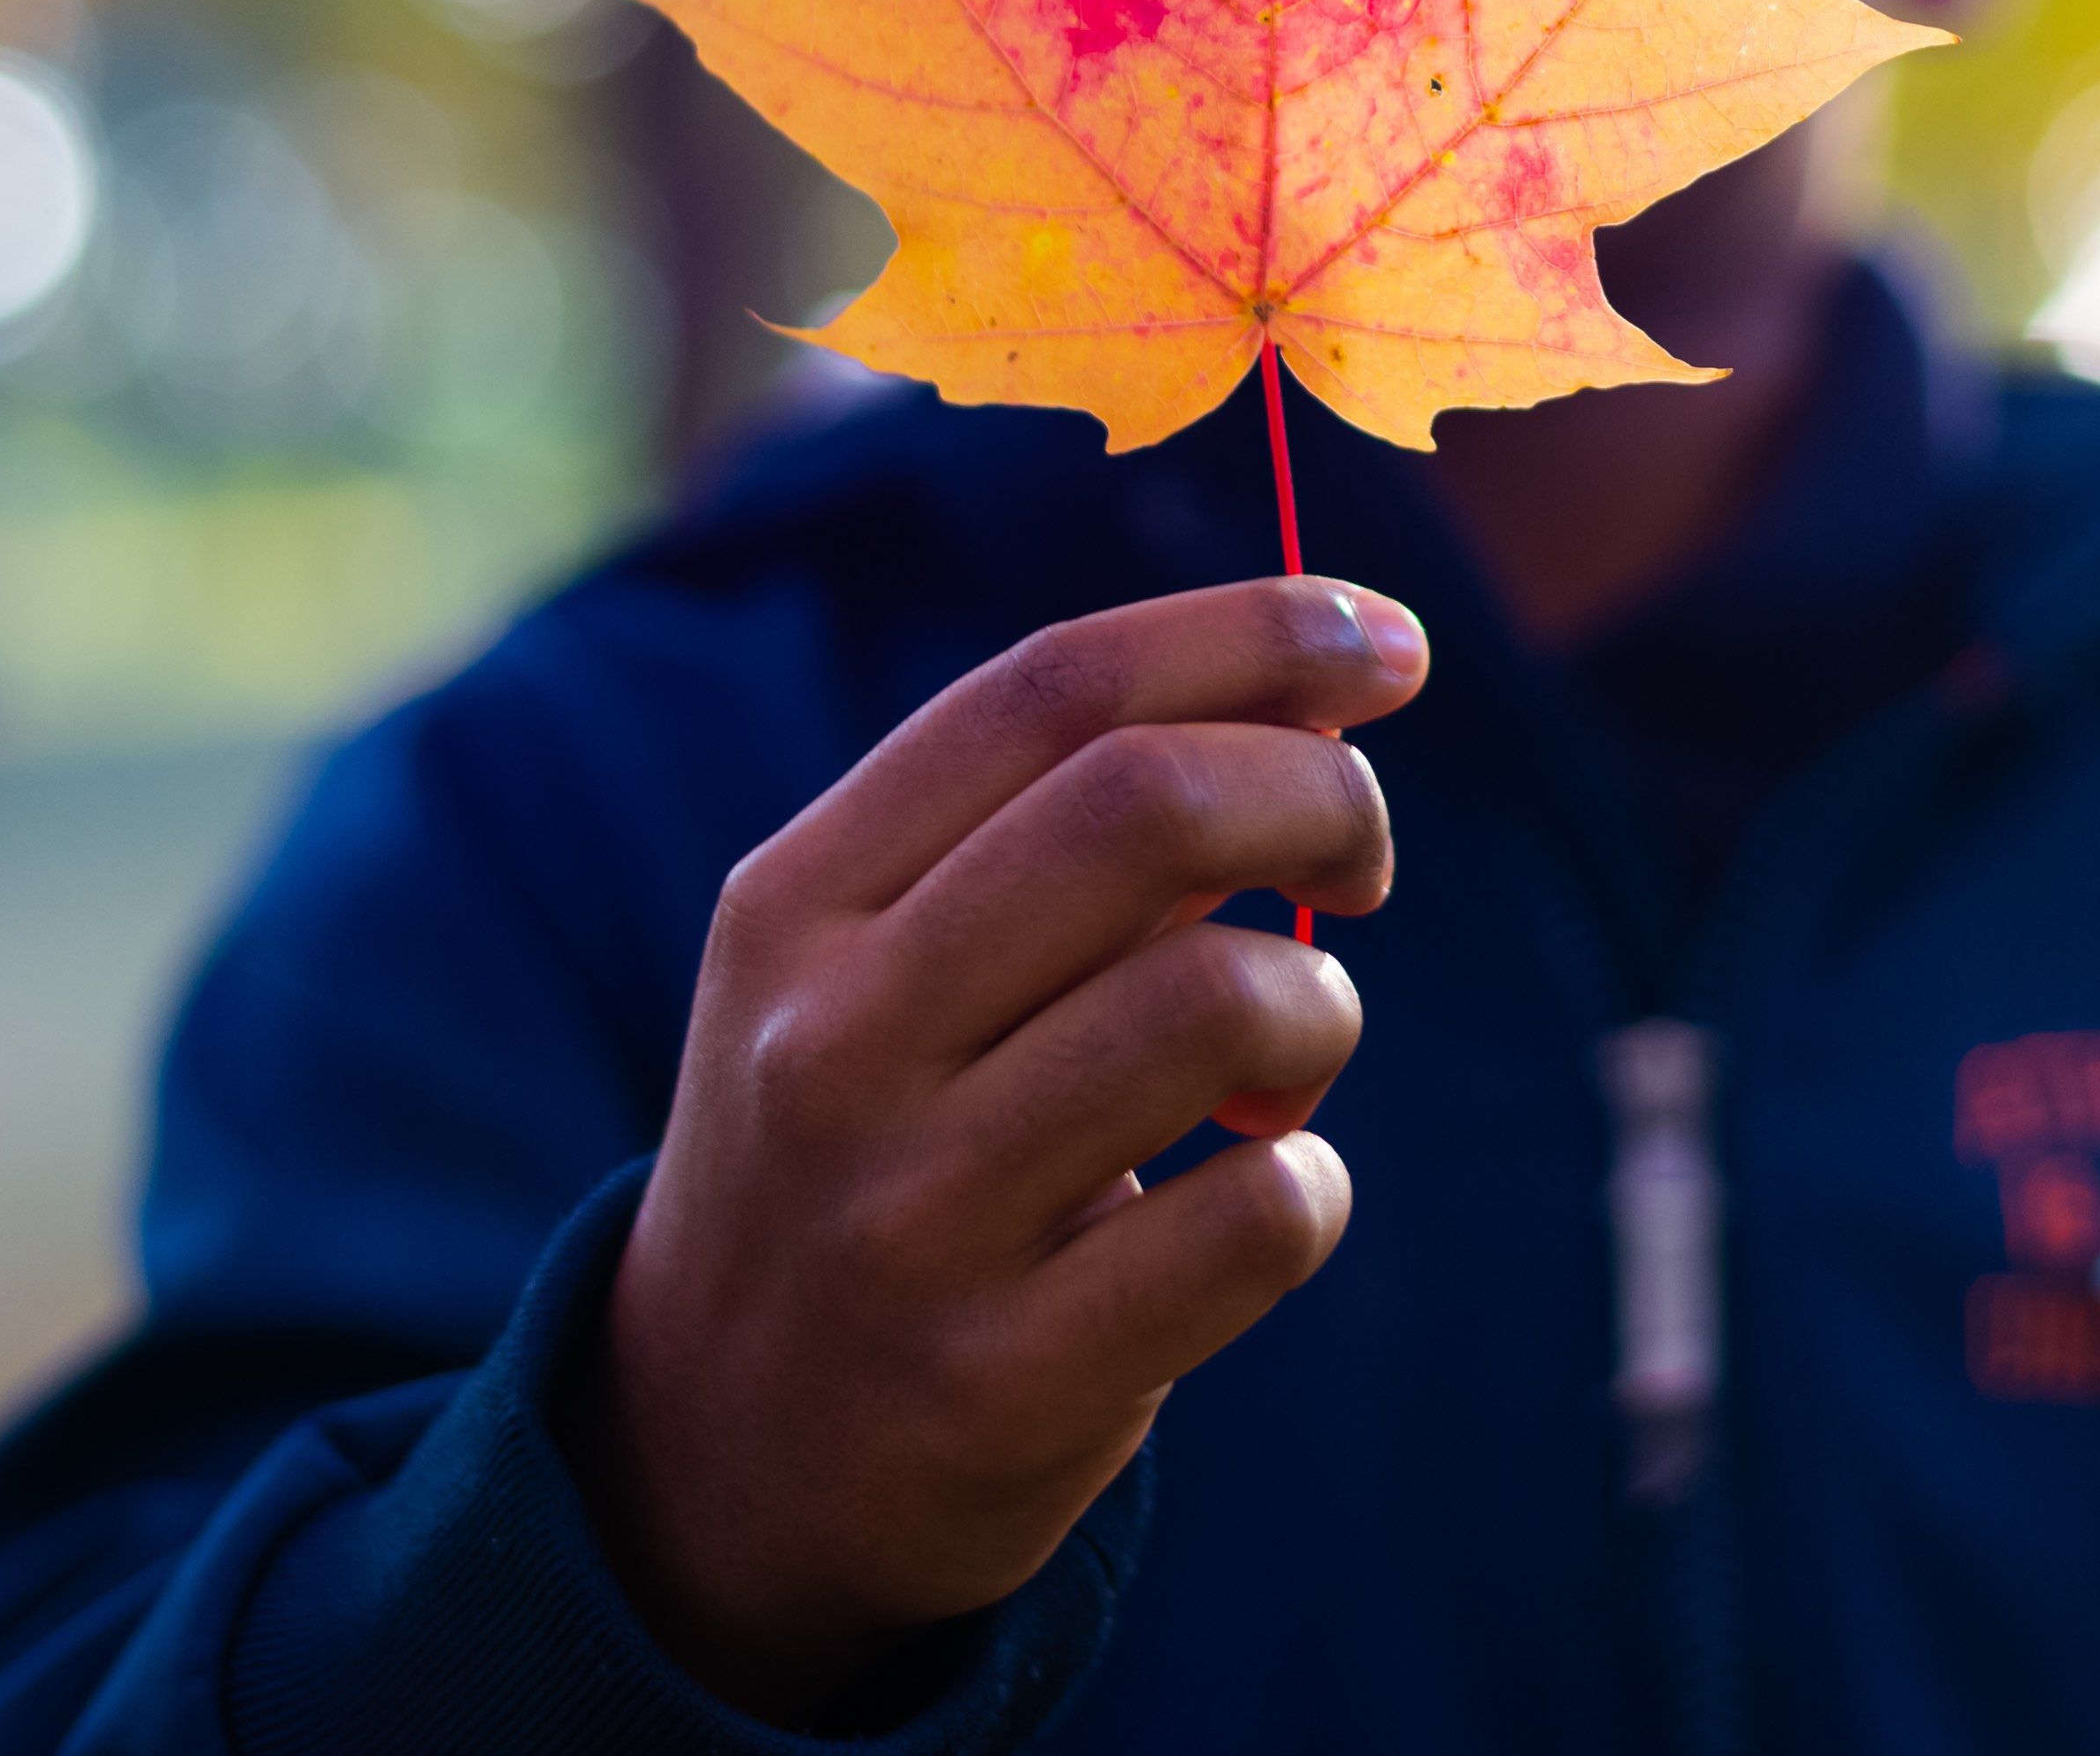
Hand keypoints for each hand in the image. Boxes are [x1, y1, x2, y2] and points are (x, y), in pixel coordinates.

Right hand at [564, 574, 1430, 1722]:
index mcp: (798, 902)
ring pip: (1216, 1002)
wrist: (716, 1465)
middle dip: (1319, 795)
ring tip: (1284, 1056)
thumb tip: (1318, 686)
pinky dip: (1309, 1188)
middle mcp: (832, 1043)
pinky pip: (1253, 1223)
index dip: (1249, 634)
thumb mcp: (882, 966)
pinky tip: (1263, 1198)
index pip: (1051, 690)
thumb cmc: (872, 1143)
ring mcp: (906, 1220)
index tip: (1382, 638)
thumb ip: (1065, 826)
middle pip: (1142, 807)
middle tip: (1362, 861)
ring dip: (1314, 1006)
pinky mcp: (1000, 1384)